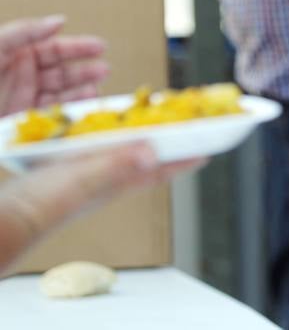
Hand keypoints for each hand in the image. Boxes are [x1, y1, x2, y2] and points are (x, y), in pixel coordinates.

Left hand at [0, 16, 107, 116]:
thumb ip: (25, 31)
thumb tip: (59, 20)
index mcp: (18, 54)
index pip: (56, 49)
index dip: (79, 47)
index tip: (100, 47)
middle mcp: (24, 75)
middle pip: (63, 72)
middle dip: (86, 71)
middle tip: (105, 70)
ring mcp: (25, 98)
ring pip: (61, 93)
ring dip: (81, 90)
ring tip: (96, 89)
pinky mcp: (25, 119)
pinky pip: (53, 112)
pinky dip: (70, 108)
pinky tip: (81, 104)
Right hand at [1, 142, 202, 271]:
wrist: (6, 219)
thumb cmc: (43, 204)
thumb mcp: (83, 178)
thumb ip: (116, 164)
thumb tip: (152, 151)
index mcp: (117, 181)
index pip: (161, 168)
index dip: (186, 157)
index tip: (210, 148)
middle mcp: (106, 180)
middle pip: (147, 161)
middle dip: (167, 147)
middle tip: (186, 132)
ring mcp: (86, 178)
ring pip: (122, 156)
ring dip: (138, 141)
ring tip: (150, 128)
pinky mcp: (65, 174)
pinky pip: (95, 153)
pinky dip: (103, 141)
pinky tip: (98, 135)